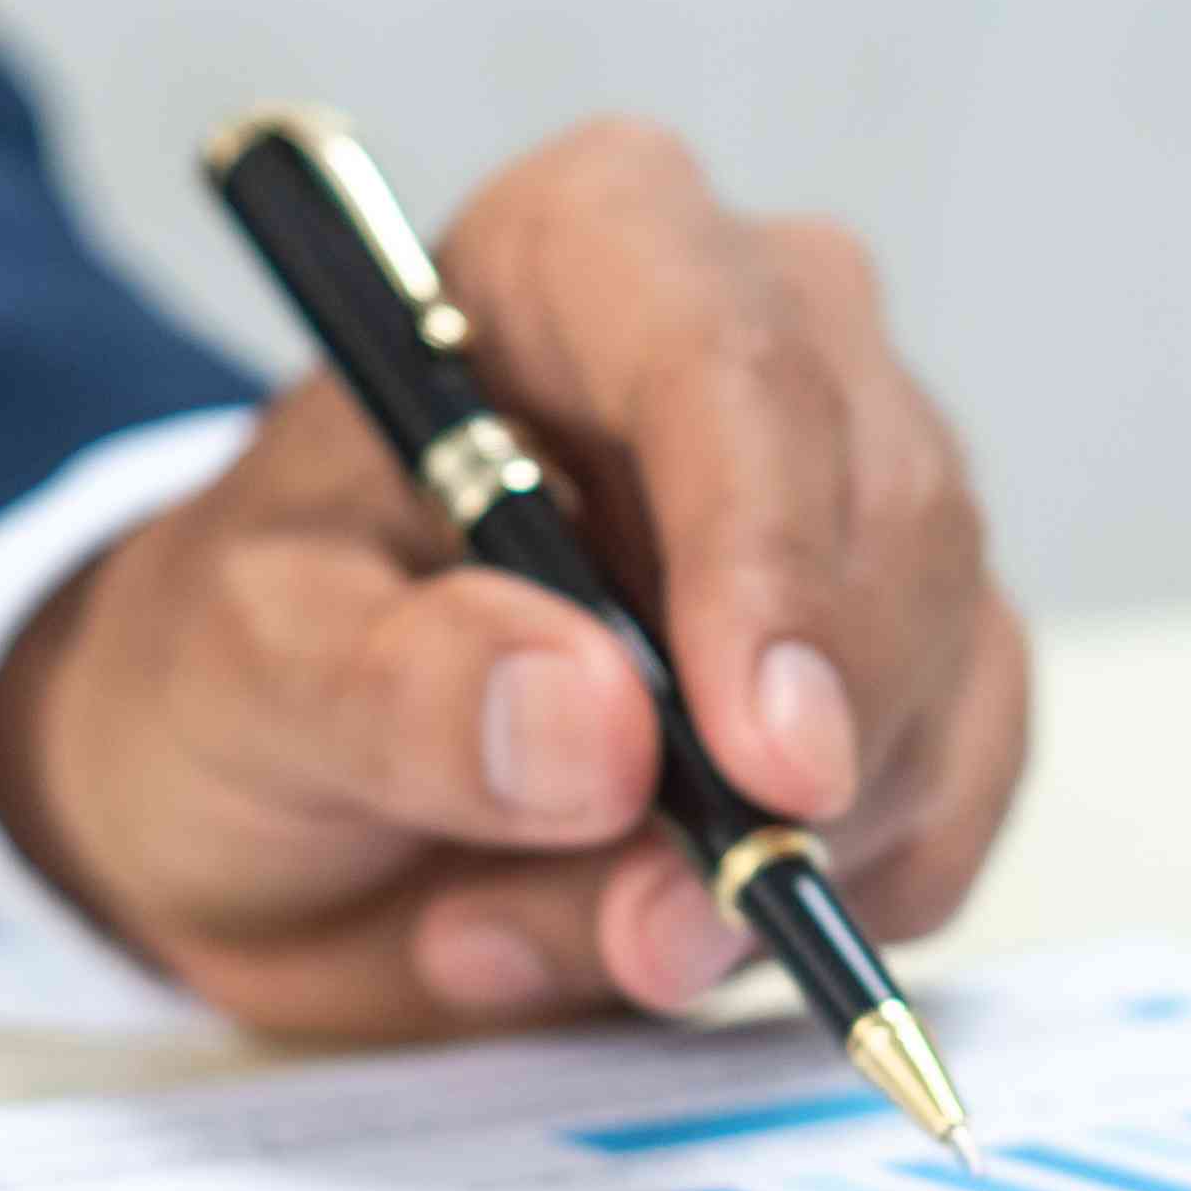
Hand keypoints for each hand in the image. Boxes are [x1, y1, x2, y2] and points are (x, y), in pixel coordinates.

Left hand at [0, 117, 1028, 1037]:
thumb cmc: (243, 663)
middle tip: (639, 933)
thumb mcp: (238, 676)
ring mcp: (859, 507)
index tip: (759, 764)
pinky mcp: (912, 668)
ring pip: (941, 681)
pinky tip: (631, 930)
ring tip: (516, 925)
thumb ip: (390, 691)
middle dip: (788, 768)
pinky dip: (822, 915)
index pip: (728, 356)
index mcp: (581, 257)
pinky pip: (951, 805)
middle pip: (889, 520)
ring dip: (766, 871)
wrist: (273, 784)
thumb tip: (593, 727)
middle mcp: (762, 343)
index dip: (767, 556)